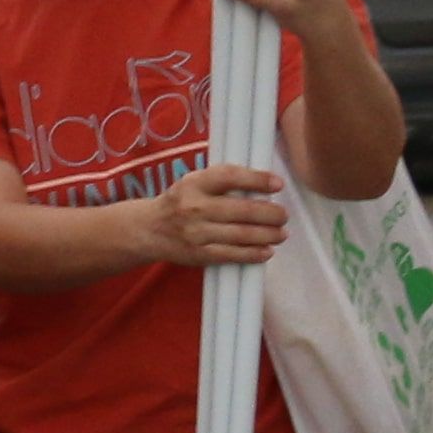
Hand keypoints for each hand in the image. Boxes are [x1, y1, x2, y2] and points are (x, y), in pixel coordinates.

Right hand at [142, 160, 291, 268]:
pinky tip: (267, 251)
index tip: (278, 185)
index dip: (257, 180)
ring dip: (268, 235)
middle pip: (243, 210)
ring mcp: (196, 233)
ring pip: (242, 235)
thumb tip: (264, 183)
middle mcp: (194, 207)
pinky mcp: (198, 254)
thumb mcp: (193, 183)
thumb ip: (222, 181)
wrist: (149, 230)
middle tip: (283, 215)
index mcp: (194, 183)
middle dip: (271, 214)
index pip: (230, 177)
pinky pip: (232, 255)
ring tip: (281, 234)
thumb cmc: (180, 202)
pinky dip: (253, 254)